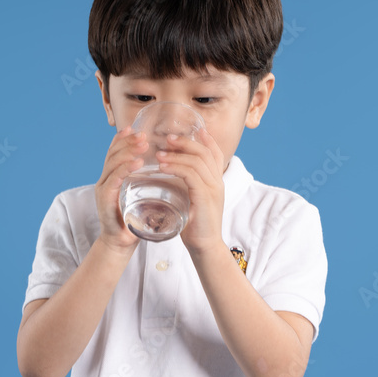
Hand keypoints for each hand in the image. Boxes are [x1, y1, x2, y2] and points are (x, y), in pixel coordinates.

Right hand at [94, 126, 146, 254]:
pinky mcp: (105, 200)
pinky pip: (114, 180)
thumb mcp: (140, 196)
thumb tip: (164, 169)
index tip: (135, 128)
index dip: (124, 139)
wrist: (121, 244)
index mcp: (112, 178)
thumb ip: (145, 182)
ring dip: (128, 151)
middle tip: (143, 134)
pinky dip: (125, 169)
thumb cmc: (133, 220)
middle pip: (113, 154)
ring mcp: (103, 190)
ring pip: (113, 163)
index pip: (114, 153)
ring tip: (142, 144)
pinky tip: (137, 163)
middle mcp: (104, 180)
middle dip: (128, 141)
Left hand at [156, 127, 225, 254]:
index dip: (206, 139)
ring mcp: (214, 189)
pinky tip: (163, 167)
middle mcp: (218, 182)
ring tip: (160, 154)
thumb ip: (188, 185)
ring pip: (197, 161)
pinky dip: (175, 168)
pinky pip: (191, 175)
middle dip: (186, 142)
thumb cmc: (195, 225)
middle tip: (168, 138)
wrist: (205, 246)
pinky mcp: (205, 197)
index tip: (193, 130)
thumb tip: (172, 173)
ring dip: (176, 155)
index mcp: (217, 181)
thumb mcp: (192, 199)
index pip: (215, 153)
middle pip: (205, 152)